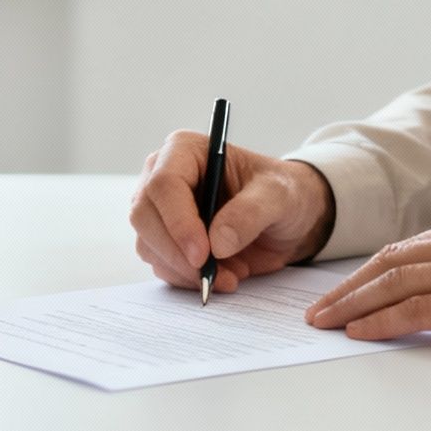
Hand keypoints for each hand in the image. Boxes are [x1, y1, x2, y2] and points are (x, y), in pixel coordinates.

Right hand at [129, 132, 334, 294]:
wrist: (286, 219)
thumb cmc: (282, 193)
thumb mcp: (279, 196)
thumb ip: (251, 213)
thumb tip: (217, 242)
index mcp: (185, 151)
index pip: (163, 184)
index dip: (178, 222)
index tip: (203, 254)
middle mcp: (162, 176)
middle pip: (144, 217)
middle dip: (177, 253)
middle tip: (214, 275)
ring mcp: (160, 210)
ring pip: (148, 245)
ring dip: (186, 270)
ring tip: (232, 274)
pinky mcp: (164, 239)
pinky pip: (161, 265)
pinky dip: (189, 278)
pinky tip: (222, 274)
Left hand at [304, 208, 430, 356]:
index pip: (409, 248)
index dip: (371, 271)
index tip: (347, 289)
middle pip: (390, 261)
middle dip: (348, 287)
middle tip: (319, 308)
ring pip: (394, 283)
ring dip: (352, 304)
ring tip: (326, 323)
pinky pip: (415, 310)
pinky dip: (381, 321)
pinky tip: (359, 333)